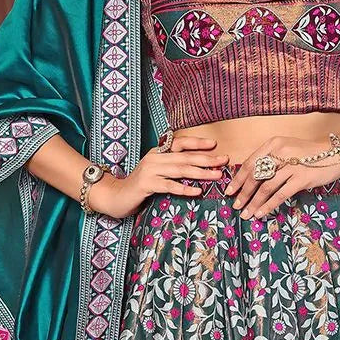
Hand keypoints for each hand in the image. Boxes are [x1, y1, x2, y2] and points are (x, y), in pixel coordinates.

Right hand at [88, 133, 223, 219]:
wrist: (115, 196)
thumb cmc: (139, 187)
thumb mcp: (156, 173)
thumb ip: (171, 168)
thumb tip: (195, 168)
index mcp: (158, 153)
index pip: (180, 143)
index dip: (197, 143)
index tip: (214, 144)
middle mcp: (155, 158)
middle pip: (185, 157)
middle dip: (207, 159)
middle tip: (224, 161)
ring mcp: (150, 171)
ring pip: (180, 170)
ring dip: (201, 173)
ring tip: (217, 175)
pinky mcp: (146, 184)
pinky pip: (169, 186)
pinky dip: (184, 188)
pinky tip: (197, 191)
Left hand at [224, 131, 339, 219]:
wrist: (336, 153)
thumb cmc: (309, 153)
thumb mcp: (287, 149)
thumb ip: (271, 160)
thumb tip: (251, 180)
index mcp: (273, 144)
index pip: (250, 163)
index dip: (237, 179)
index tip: (229, 191)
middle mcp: (280, 152)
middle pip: (255, 176)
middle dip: (243, 193)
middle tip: (236, 206)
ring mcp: (291, 165)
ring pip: (266, 187)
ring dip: (254, 202)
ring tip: (247, 213)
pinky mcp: (301, 178)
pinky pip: (280, 194)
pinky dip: (268, 205)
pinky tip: (261, 213)